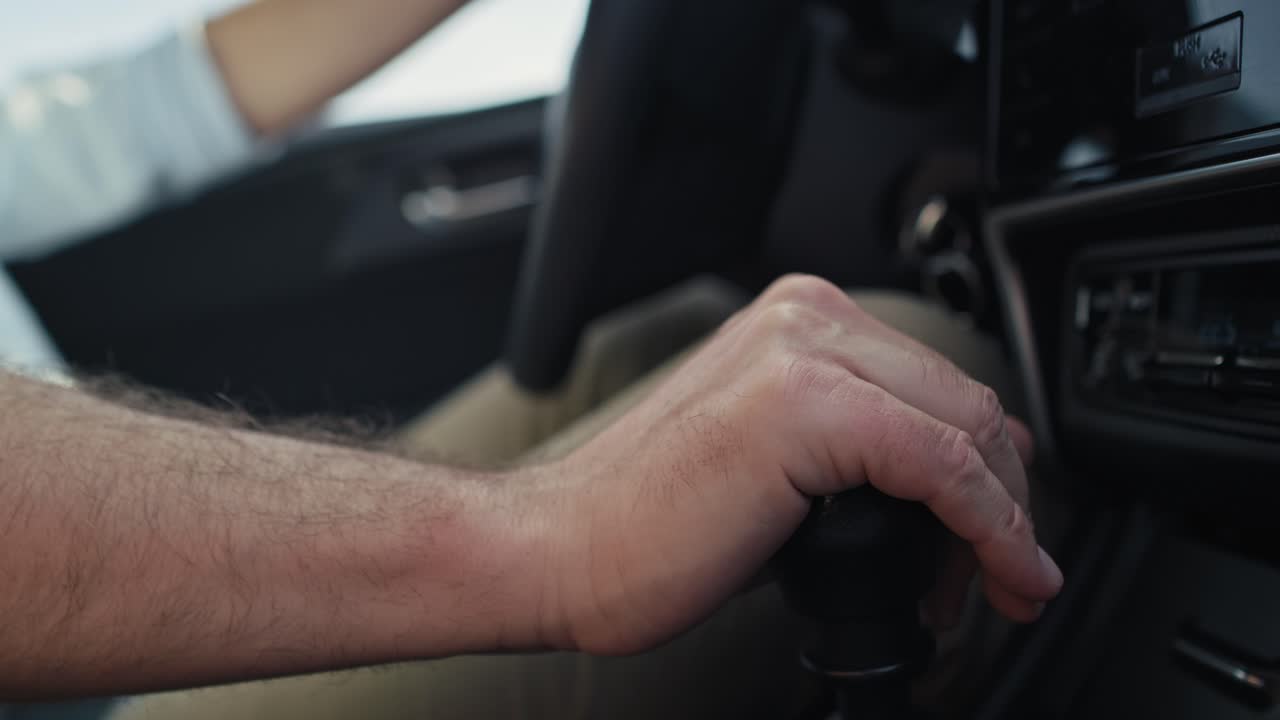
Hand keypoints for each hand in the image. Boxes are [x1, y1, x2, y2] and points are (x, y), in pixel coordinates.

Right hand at [534, 275, 1062, 655]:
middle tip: (1004, 581)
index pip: (939, 383)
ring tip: (995, 592)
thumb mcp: (781, 467)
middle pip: (964, 402)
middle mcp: (804, 316)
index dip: (991, 473)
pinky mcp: (804, 402)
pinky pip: (941, 462)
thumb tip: (962, 481)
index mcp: (797, 320)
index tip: (1002, 540)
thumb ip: (864, 452)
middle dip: (1006, 503)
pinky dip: (990, 528)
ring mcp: (801, 350)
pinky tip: (1000, 575)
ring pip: (965, 428)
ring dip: (1004, 522)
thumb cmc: (651, 523)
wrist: (562, 549)